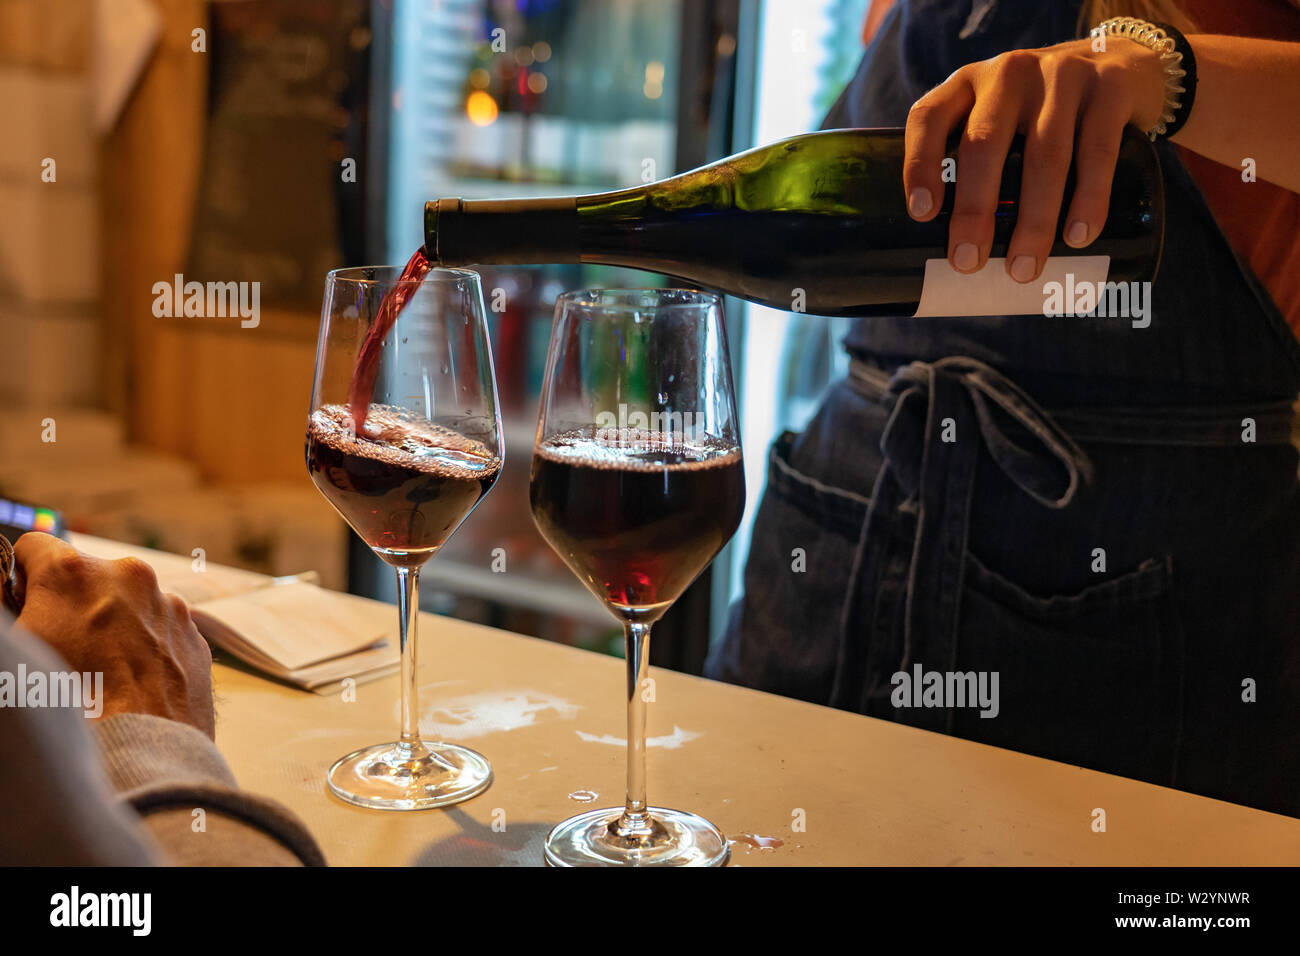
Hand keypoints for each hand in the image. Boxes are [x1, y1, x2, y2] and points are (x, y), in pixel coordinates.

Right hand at [12, 533, 214, 737]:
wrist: (142, 754)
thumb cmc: (69, 708)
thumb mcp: (19, 653)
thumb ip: (12, 615)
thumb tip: (17, 605)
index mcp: (74, 572)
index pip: (33, 546)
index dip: (22, 576)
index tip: (22, 600)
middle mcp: (128, 576)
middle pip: (87, 575)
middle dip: (71, 602)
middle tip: (61, 647)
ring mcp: (167, 604)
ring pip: (128, 602)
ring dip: (112, 624)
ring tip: (100, 674)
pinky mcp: (194, 634)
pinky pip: (161, 628)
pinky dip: (145, 646)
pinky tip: (132, 684)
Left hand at [903, 37, 1166, 281]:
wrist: (1123, 62)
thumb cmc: (1041, 111)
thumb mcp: (999, 117)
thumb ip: (975, 160)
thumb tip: (957, 249)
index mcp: (968, 84)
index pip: (929, 116)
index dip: (920, 164)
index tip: (923, 215)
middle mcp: (1009, 73)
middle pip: (983, 143)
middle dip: (974, 209)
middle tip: (968, 262)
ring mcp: (1062, 76)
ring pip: (1044, 155)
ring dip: (1033, 220)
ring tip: (1022, 269)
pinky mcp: (1111, 87)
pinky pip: (1098, 151)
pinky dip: (1089, 199)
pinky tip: (1078, 237)